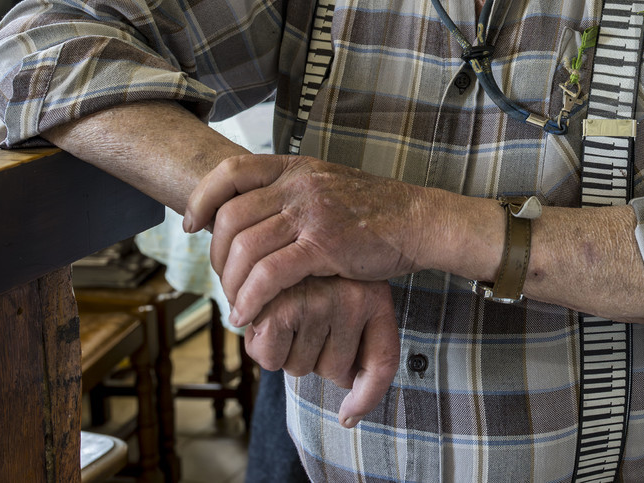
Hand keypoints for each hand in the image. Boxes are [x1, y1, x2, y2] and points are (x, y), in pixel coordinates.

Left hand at [184, 154, 431, 325]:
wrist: (418, 220)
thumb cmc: (372, 211)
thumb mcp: (326, 185)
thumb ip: (289, 192)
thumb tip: (246, 213)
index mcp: (295, 168)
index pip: (230, 171)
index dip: (201, 198)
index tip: (192, 226)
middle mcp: (299, 185)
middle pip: (230, 217)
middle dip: (215, 255)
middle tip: (222, 280)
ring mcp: (312, 213)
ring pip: (246, 248)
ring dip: (231, 284)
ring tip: (235, 306)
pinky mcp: (325, 246)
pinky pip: (271, 274)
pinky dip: (252, 298)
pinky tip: (249, 315)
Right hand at [242, 275, 398, 428]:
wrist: (275, 225)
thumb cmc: (316, 274)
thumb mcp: (352, 299)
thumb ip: (362, 355)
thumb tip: (349, 418)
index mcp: (375, 298)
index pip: (381, 365)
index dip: (366, 394)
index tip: (350, 413)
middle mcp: (352, 300)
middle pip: (333, 372)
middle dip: (315, 356)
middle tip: (306, 320)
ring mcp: (318, 302)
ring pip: (298, 367)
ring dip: (285, 351)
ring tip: (283, 313)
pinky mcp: (280, 306)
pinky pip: (270, 359)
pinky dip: (262, 347)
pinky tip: (262, 316)